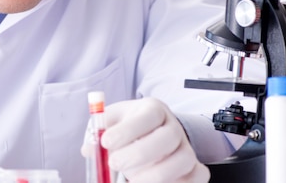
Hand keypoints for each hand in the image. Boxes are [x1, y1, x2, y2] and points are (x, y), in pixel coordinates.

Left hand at [81, 97, 209, 182]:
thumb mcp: (112, 121)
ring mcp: (186, 147)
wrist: (152, 132)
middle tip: (114, 163)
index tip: (106, 142)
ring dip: (156, 174)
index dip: (128, 130)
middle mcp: (174, 126)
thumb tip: (88, 149)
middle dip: (140, 153)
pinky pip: (197, 176)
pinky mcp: (194, 167)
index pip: (148, 115)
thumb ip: (99, 132)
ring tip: (132, 180)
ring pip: (183, 160)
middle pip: (168, 137)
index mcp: (154, 109)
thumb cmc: (128, 126)